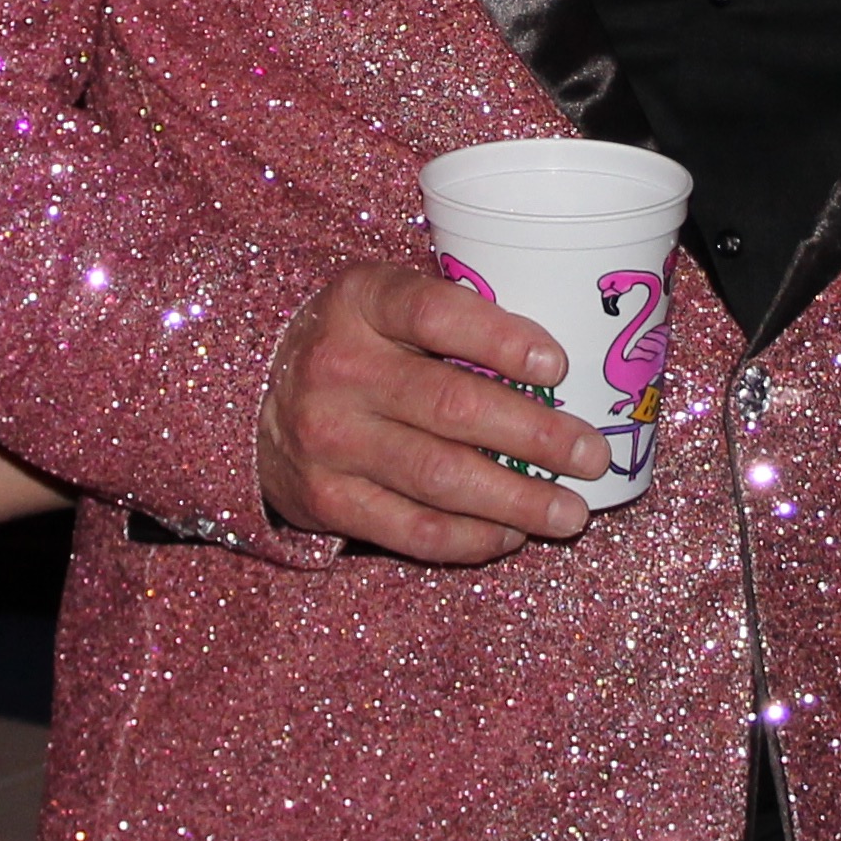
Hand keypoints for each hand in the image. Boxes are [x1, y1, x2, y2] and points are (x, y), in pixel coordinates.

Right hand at [257, 261, 605, 564]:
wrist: (250, 400)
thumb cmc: (352, 346)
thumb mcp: (381, 304)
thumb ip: (451, 320)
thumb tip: (561, 367)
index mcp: (361, 302)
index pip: (435, 313)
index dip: (501, 339)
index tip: (557, 366)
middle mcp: (339, 368)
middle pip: (452, 405)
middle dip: (535, 436)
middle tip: (590, 455)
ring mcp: (328, 439)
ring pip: (440, 477)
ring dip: (517, 499)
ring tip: (570, 512)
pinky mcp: (326, 501)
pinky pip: (412, 528)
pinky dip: (470, 537)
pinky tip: (510, 534)